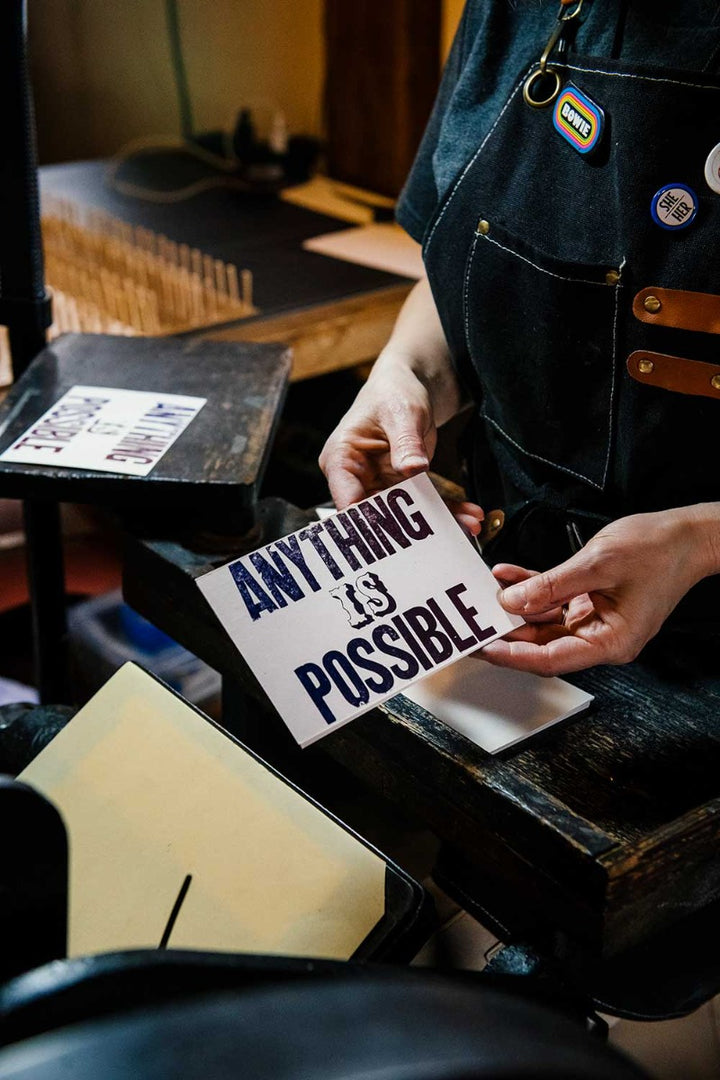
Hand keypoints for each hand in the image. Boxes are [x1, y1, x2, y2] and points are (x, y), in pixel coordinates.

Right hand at [318, 356, 483, 533]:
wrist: (408, 384)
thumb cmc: (394, 392)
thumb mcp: (402, 414)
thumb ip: (406, 443)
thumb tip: (412, 469)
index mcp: (342, 459)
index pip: (348, 502)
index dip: (370, 525)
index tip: (401, 538)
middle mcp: (356, 477)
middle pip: (377, 515)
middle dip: (411, 531)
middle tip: (445, 539)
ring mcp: (378, 484)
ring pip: (403, 516)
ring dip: (436, 524)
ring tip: (469, 527)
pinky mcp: (401, 486)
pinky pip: (422, 504)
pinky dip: (445, 510)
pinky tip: (469, 515)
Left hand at [480, 507, 719, 674]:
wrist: (687, 534)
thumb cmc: (658, 550)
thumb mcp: (597, 565)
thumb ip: (551, 586)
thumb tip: (512, 601)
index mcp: (611, 642)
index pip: (550, 659)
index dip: (514, 655)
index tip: (483, 647)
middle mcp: (602, 638)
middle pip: (543, 644)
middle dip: (507, 631)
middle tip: (470, 624)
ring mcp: (597, 621)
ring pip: (544, 622)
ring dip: (515, 606)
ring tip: (483, 593)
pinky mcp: (592, 603)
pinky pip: (554, 601)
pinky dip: (531, 588)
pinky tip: (507, 574)